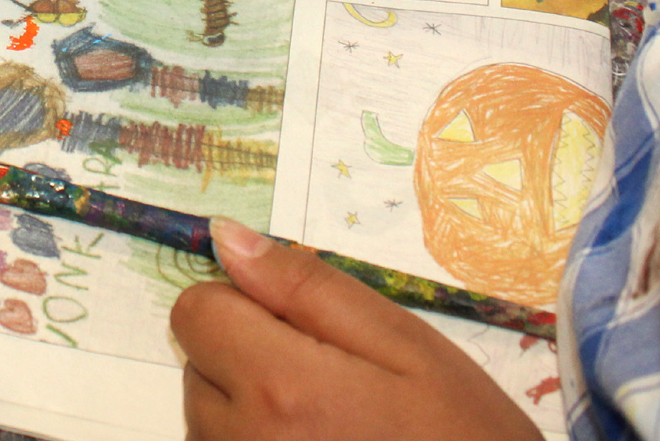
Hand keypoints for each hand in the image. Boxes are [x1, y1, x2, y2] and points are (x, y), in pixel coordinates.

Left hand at [170, 219, 542, 440]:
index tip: (297, 324)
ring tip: (332, 430)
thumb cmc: (464, 439)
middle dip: (248, 357)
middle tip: (332, 383)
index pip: (195, 311)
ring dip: (250, 413)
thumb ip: (307, 288)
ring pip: (208, 421)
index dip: (243, 304)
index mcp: (279, 388)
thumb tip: (228, 239)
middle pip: (199, 366)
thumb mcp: (406, 346)